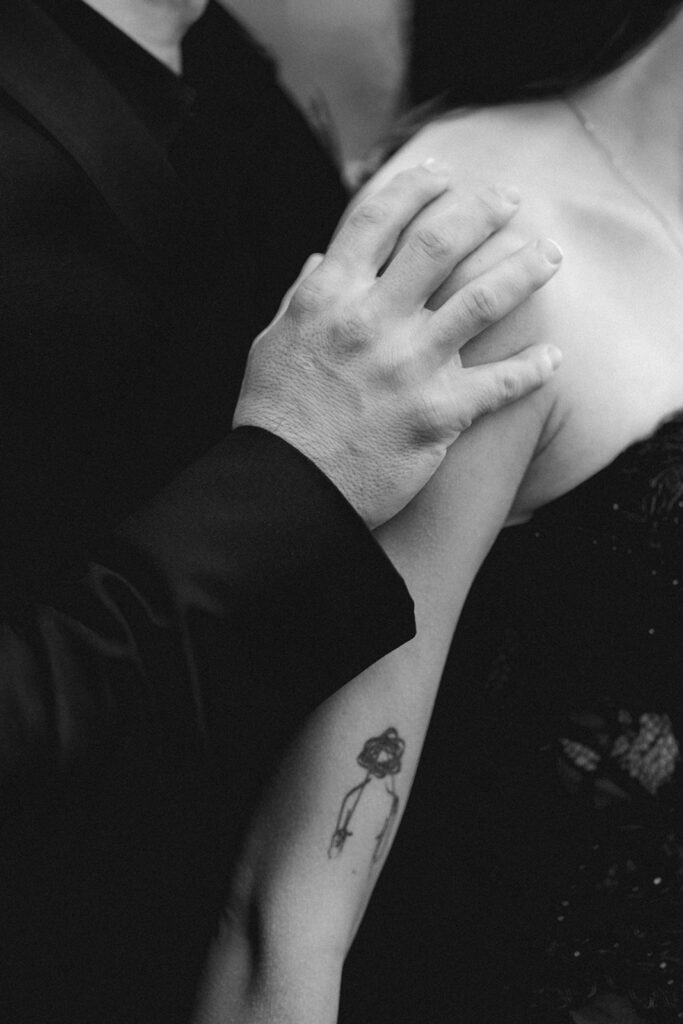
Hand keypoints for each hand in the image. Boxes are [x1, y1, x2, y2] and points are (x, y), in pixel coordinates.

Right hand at [233, 163, 562, 527]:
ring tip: (549, 256)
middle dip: (483, 211)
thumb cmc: (274, 419)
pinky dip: (532, 368)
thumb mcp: (270, 344)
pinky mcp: (439, 413)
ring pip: (484, 298)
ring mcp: (409, 366)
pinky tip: (552, 358)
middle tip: (510, 200)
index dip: (416, 186)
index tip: (443, 174)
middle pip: (441, 242)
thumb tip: (321, 258)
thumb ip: (300, 296)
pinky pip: (501, 383)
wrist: (286, 491)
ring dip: (525, 270)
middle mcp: (372, 321)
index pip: (378, 218)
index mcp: (328, 297)